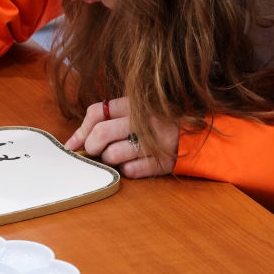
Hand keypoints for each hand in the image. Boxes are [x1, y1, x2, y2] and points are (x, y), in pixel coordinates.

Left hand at [64, 97, 178, 177]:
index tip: (74, 144)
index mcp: (136, 103)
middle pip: (101, 134)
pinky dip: (125, 170)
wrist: (200, 135)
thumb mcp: (139, 110)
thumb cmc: (162, 122)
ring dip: (108, 160)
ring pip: (113, 154)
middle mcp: (144, 120)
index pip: (98, 111)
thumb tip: (75, 140)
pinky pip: (130, 170)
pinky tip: (133, 164)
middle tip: (95, 152)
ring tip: (117, 157)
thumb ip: (110, 118)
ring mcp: (154, 141)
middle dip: (91, 147)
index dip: (81, 130)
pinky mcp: (162, 162)